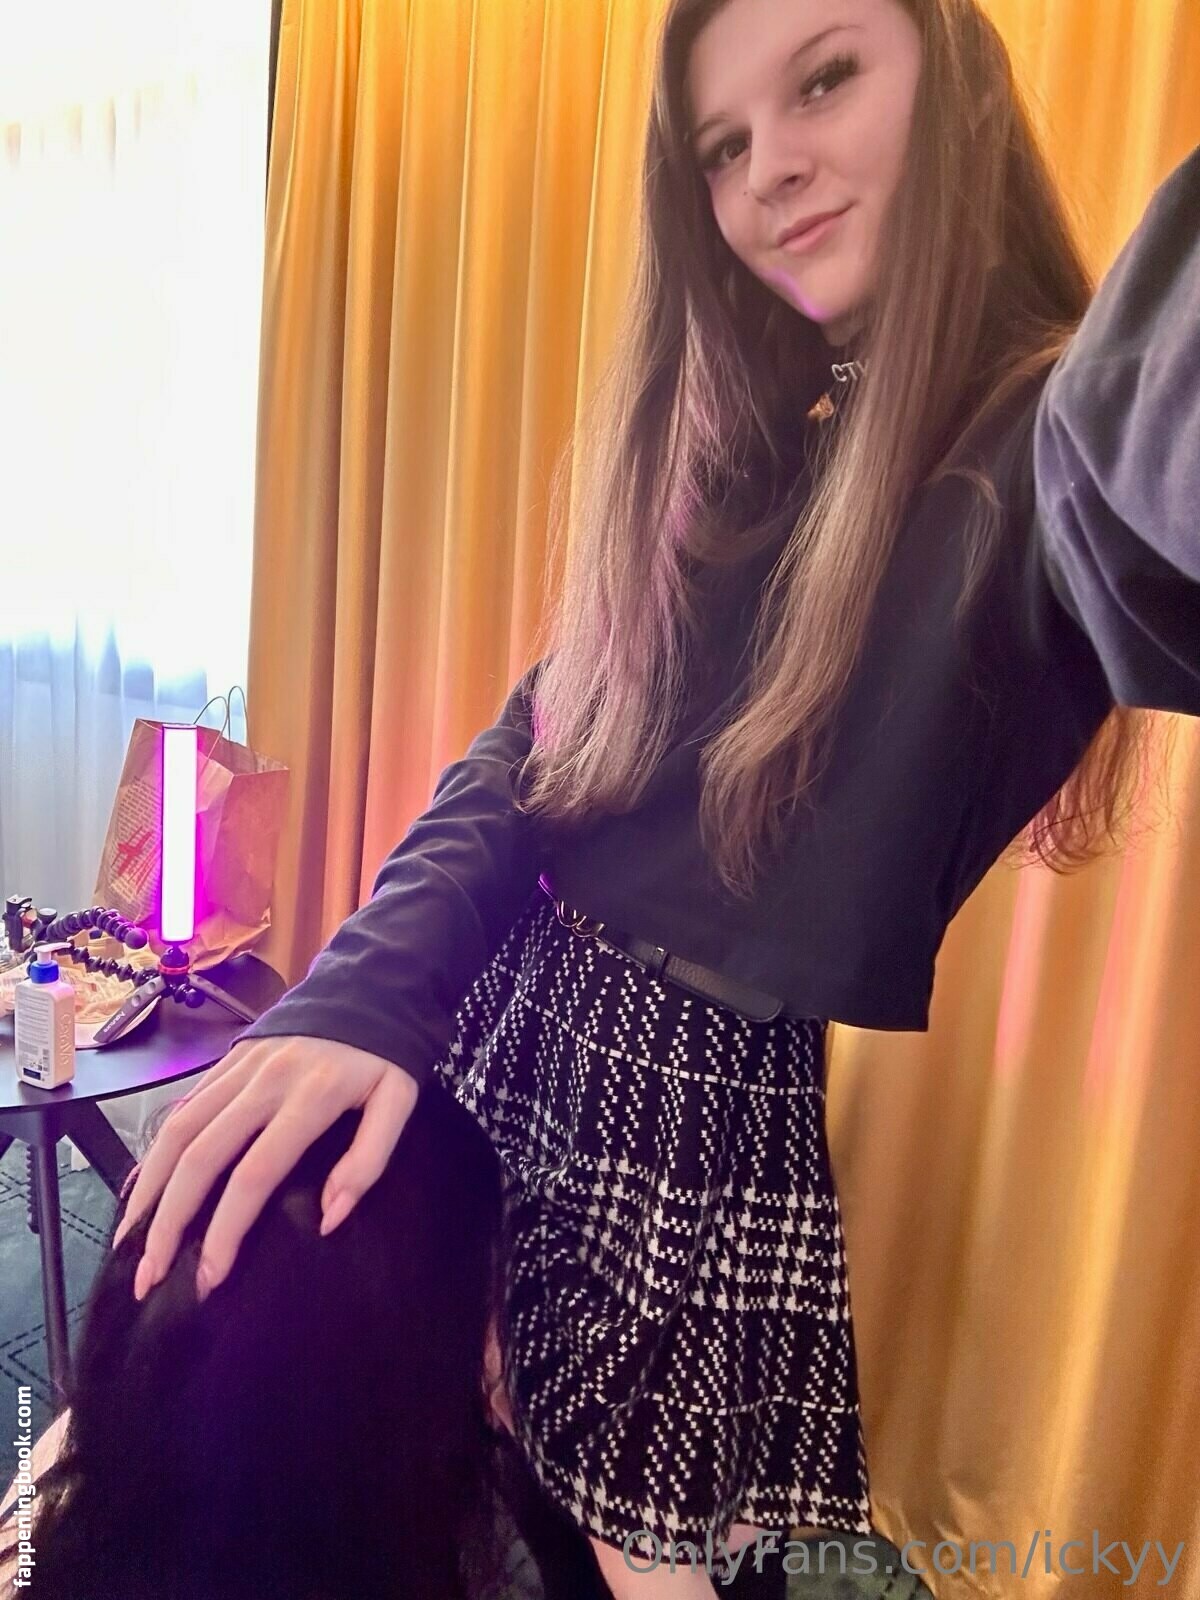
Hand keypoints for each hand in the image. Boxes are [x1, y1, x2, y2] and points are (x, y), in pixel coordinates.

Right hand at [111, 1035, 419, 1303]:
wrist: (369, 982)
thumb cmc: (385, 1052)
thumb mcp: (398, 1100)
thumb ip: (369, 1159)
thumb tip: (329, 1217)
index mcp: (310, 1096)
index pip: (255, 1173)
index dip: (225, 1230)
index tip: (208, 1278)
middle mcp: (263, 1081)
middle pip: (199, 1156)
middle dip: (168, 1222)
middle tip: (148, 1277)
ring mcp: (238, 1067)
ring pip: (177, 1130)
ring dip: (149, 1191)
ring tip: (131, 1243)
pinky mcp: (227, 1060)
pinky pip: (181, 1108)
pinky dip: (156, 1152)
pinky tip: (145, 1189)